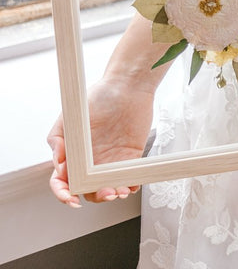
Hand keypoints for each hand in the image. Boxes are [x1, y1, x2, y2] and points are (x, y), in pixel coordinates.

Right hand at [47, 79, 155, 205]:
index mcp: (72, 154)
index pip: (62, 181)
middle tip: (105, 192)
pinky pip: (129, 176)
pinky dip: (131, 185)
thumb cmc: (97, 97)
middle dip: (95, 196)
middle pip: (87, 190)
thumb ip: (58, 141)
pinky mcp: (130, 156)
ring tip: (120, 190)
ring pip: (108, 187)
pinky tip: (132, 185)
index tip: (71, 198)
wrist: (127, 86)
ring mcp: (110, 160)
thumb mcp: (70, 117)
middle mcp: (90, 161)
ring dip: (113, 194)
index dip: (64, 193)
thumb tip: (58, 164)